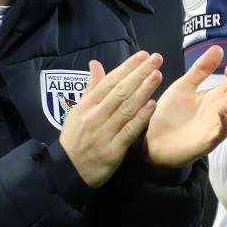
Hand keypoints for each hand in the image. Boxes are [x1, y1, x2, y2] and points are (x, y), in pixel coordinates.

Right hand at [59, 51, 162, 188]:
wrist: (68, 171)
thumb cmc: (75, 138)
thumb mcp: (78, 112)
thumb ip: (91, 88)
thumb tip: (95, 64)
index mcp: (87, 106)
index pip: (109, 82)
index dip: (127, 67)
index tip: (143, 55)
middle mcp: (95, 117)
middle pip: (120, 91)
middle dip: (139, 73)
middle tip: (156, 59)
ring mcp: (104, 133)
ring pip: (126, 108)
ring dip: (144, 90)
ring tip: (158, 75)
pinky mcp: (113, 150)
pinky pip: (129, 131)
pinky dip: (141, 118)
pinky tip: (153, 105)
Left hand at [145, 48, 226, 167]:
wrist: (153, 140)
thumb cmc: (170, 114)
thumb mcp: (184, 86)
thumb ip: (201, 69)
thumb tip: (219, 47)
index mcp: (214, 97)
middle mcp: (219, 110)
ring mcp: (215, 126)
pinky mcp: (208, 141)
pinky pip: (222, 132)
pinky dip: (224, 121)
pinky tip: (221, 110)